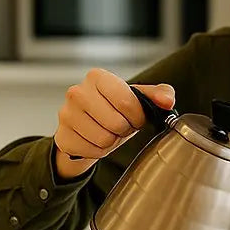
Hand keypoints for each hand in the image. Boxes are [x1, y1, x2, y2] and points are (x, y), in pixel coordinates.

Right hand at [52, 68, 174, 179]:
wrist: (84, 126)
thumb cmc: (112, 109)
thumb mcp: (137, 98)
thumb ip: (158, 95)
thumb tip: (167, 102)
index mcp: (96, 77)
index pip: (126, 102)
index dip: (137, 116)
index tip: (135, 117)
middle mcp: (77, 92)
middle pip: (116, 123)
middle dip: (124, 129)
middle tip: (120, 126)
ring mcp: (66, 115)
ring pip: (104, 139)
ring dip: (112, 141)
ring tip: (107, 132)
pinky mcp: (62, 136)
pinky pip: (92, 152)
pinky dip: (99, 151)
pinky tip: (95, 141)